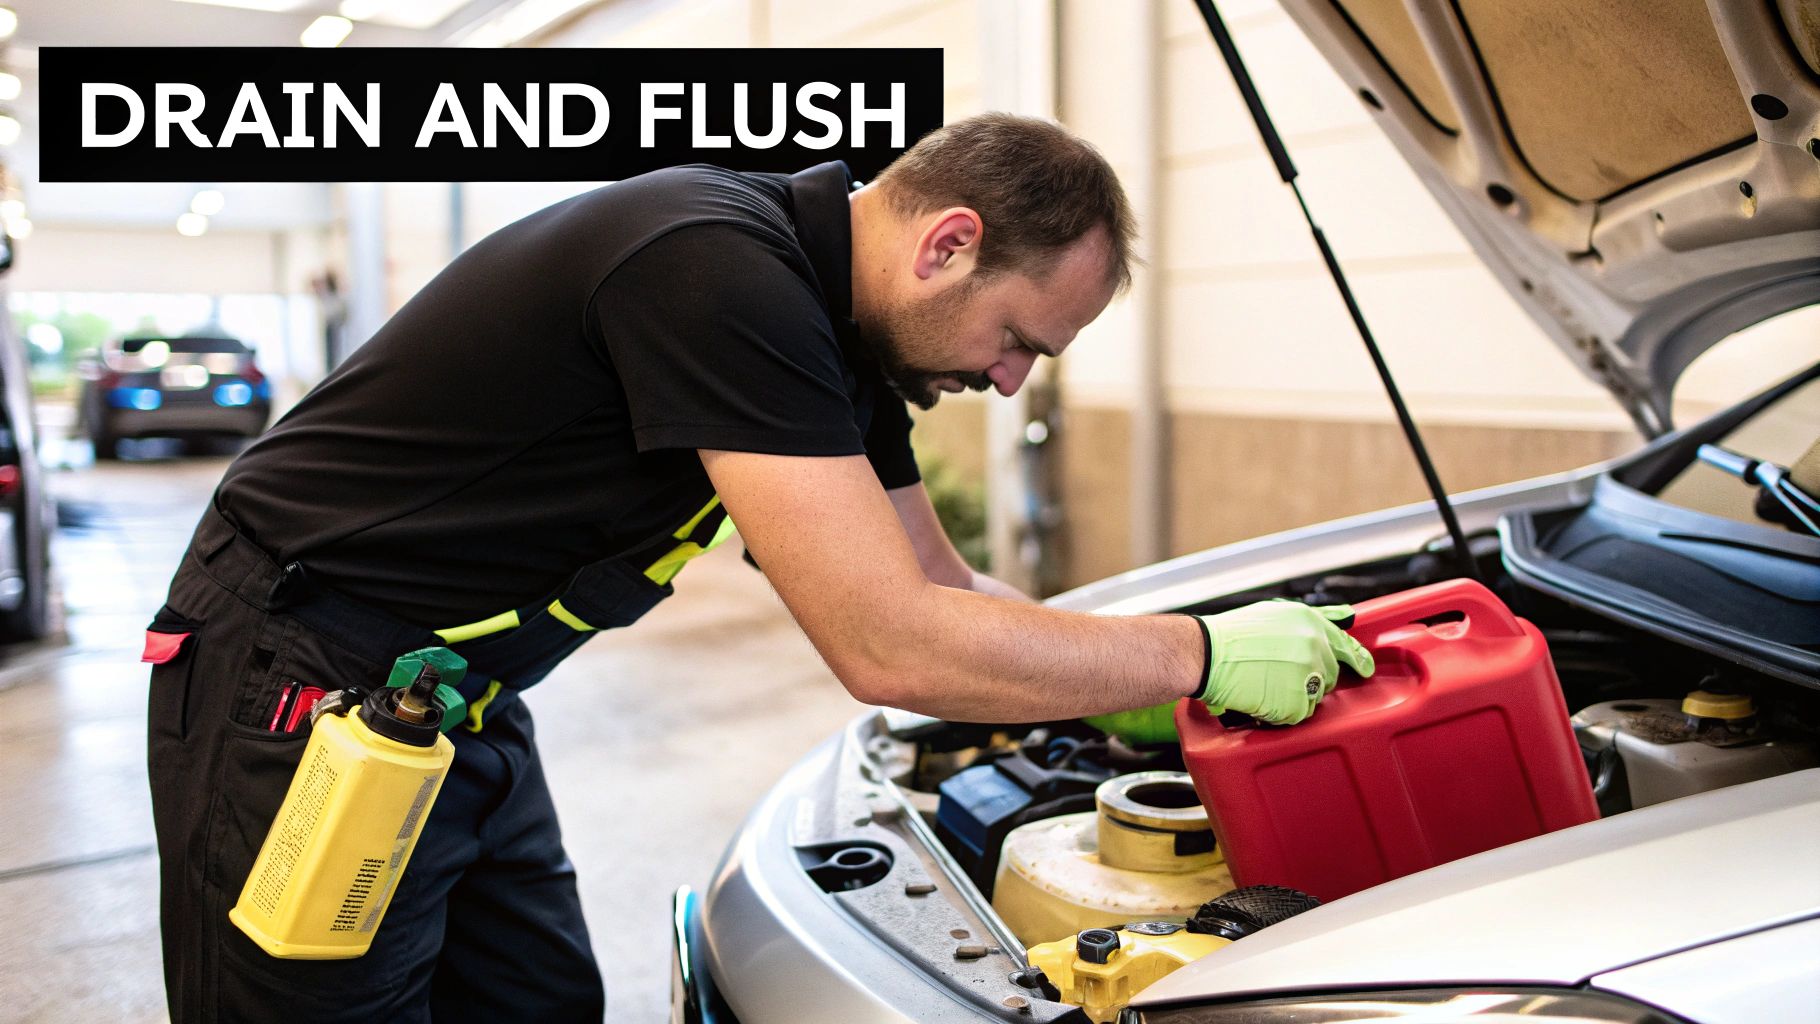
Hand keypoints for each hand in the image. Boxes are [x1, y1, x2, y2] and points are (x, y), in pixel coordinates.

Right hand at [1194, 601, 1373, 724]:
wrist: (1207, 654)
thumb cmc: (1230, 635)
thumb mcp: (1273, 613)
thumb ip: (1307, 621)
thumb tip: (1340, 618)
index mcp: (1310, 623)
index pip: (1346, 645)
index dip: (1358, 659)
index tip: (1365, 667)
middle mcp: (1315, 647)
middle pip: (1330, 675)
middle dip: (1312, 679)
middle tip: (1282, 677)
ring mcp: (1308, 676)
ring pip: (1315, 697)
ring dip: (1295, 696)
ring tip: (1266, 685)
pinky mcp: (1296, 701)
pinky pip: (1297, 715)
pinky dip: (1280, 712)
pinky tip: (1261, 698)